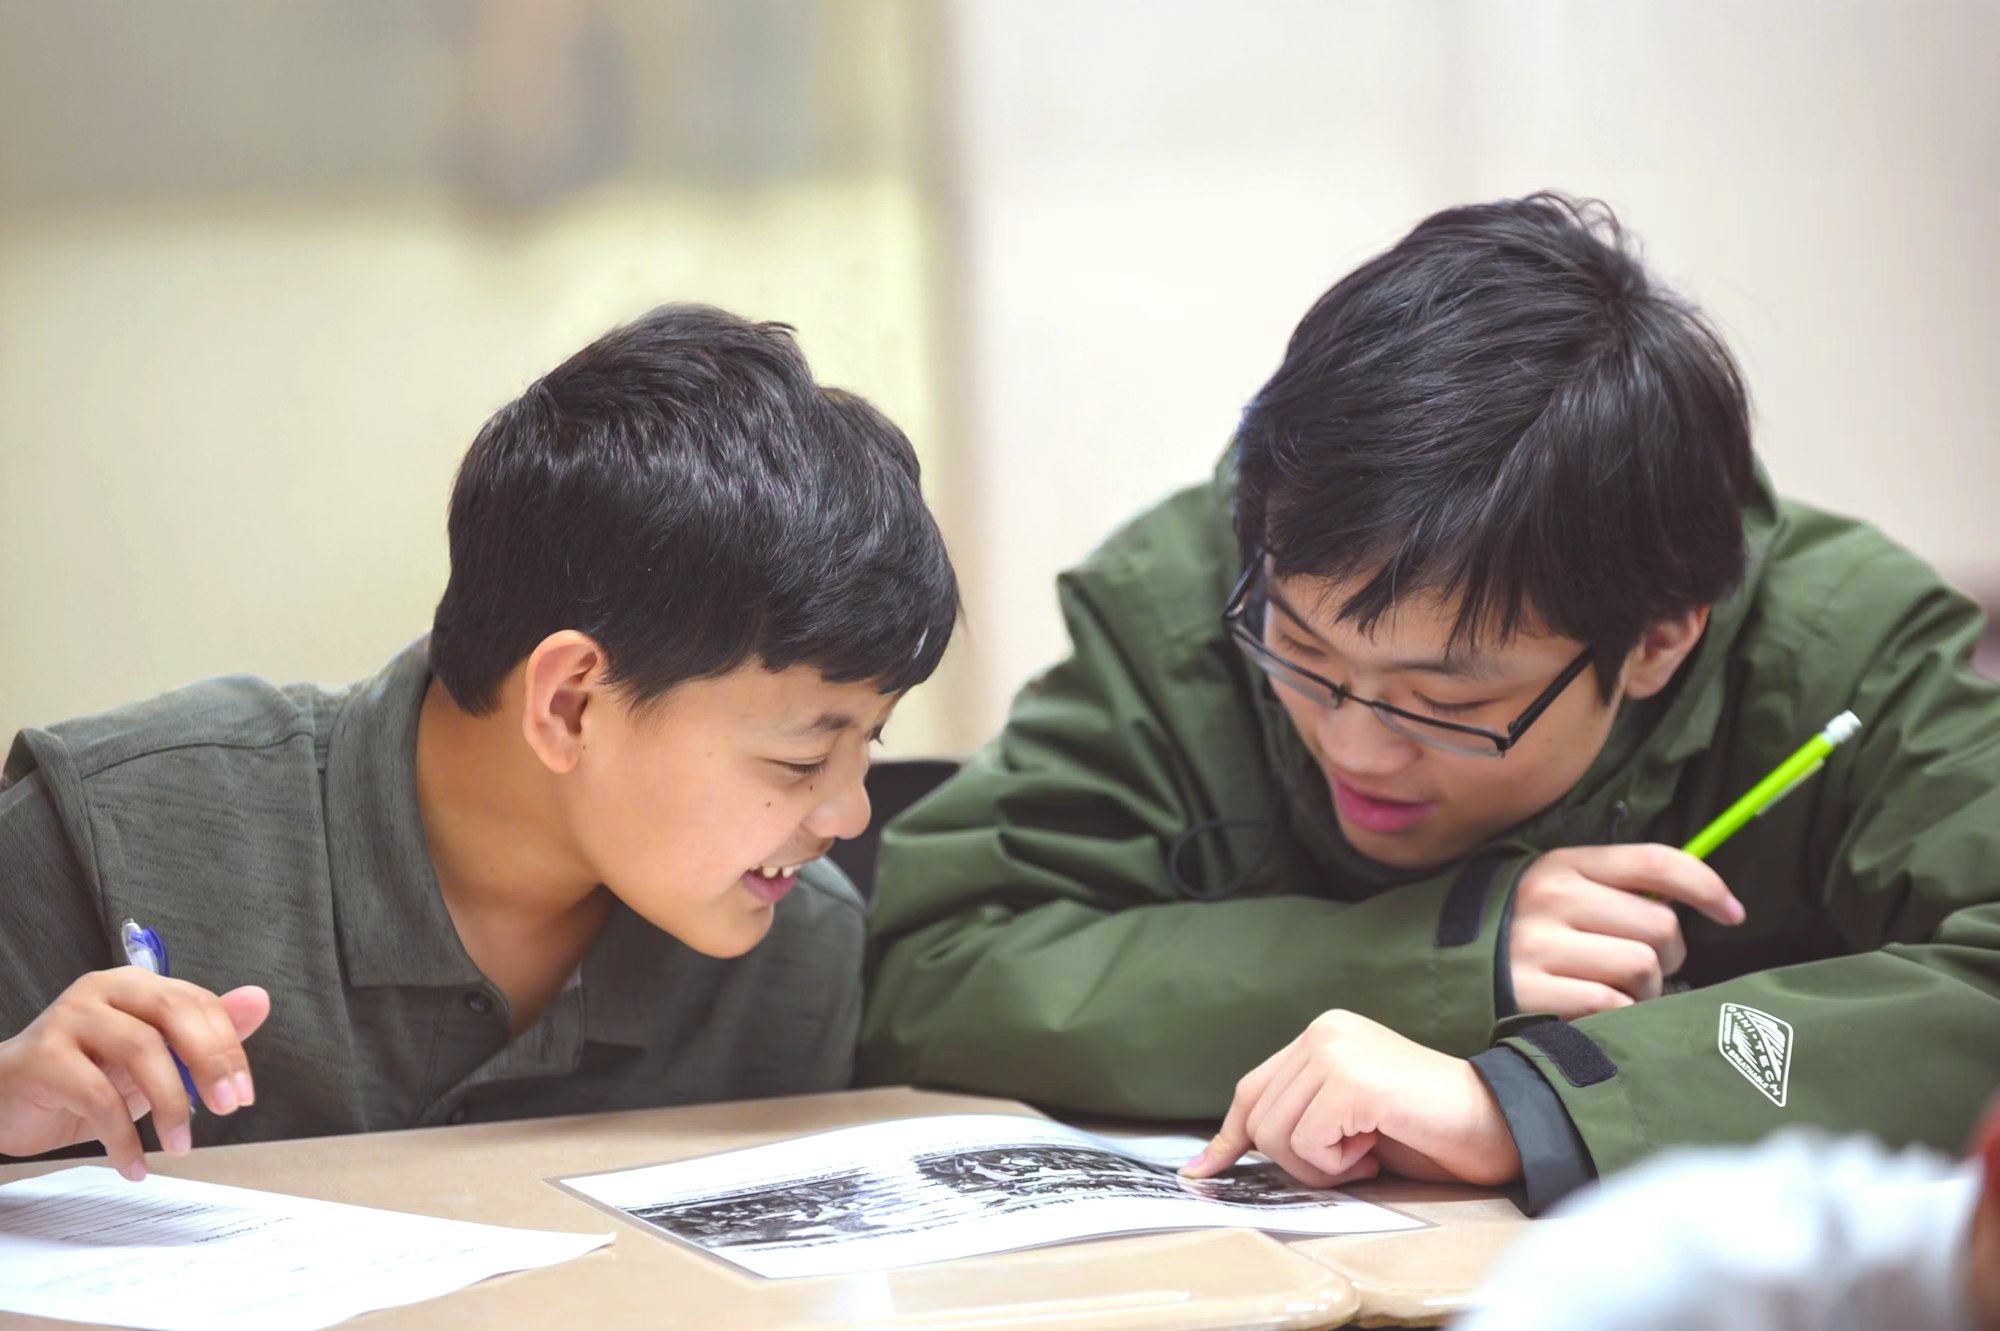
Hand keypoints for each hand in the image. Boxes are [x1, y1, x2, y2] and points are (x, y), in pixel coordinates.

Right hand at [0, 967, 269, 1179]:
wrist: (4, 1102)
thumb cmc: (83, 1078)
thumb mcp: (152, 1060)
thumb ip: (205, 1033)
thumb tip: (259, 1000)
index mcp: (137, 985)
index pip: (198, 1003)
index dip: (229, 1048)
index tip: (243, 1095)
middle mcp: (104, 991)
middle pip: (173, 1013)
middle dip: (209, 1063)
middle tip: (226, 1109)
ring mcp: (68, 1019)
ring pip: (139, 1050)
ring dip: (169, 1105)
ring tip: (180, 1146)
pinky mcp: (41, 1057)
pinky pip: (97, 1097)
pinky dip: (123, 1137)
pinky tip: (135, 1164)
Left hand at [1179, 1009, 1520, 1188]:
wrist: (1496, 1123)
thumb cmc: (1425, 1127)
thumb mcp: (1346, 1118)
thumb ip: (1298, 1116)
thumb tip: (1220, 1157)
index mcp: (1321, 1034)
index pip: (1251, 1089)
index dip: (1228, 1136)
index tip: (1202, 1170)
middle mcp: (1322, 1031)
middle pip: (1258, 1119)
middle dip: (1298, 1160)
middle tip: (1352, 1161)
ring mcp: (1335, 1050)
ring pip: (1277, 1135)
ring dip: (1321, 1166)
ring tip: (1367, 1153)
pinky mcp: (1351, 1080)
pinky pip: (1309, 1143)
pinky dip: (1339, 1164)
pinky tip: (1376, 1147)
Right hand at [1509, 844, 1744, 1018]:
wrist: (1447, 974)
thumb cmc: (1528, 935)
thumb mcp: (1564, 893)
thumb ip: (1621, 890)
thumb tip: (1703, 901)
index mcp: (1564, 866)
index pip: (1655, 864)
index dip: (1706, 887)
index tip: (1732, 913)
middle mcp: (1551, 899)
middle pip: (1660, 926)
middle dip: (1669, 956)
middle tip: (1647, 968)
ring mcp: (1538, 947)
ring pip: (1641, 968)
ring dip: (1645, 991)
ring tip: (1619, 992)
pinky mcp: (1531, 994)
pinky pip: (1612, 1006)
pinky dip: (1619, 1015)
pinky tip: (1599, 1013)